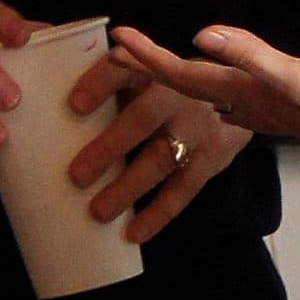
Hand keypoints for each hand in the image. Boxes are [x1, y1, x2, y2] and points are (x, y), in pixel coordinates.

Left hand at [63, 54, 251, 247]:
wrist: (242, 92)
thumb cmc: (174, 86)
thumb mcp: (152, 71)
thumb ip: (114, 80)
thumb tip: (57, 102)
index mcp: (156, 67)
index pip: (126, 68)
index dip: (100, 83)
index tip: (74, 105)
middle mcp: (181, 92)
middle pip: (143, 119)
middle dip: (109, 147)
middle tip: (75, 176)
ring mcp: (200, 127)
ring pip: (162, 158)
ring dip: (128, 187)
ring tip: (98, 212)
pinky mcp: (214, 157)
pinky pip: (184, 189)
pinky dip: (158, 214)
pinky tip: (133, 232)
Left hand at [111, 25, 299, 183]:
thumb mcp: (297, 75)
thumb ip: (249, 55)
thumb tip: (201, 35)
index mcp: (243, 91)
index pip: (179, 74)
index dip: (144, 57)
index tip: (114, 39)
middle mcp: (245, 105)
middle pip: (183, 86)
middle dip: (147, 71)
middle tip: (116, 53)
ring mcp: (262, 112)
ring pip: (203, 98)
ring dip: (175, 84)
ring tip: (153, 71)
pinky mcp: (281, 112)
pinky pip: (230, 103)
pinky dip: (212, 93)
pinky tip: (219, 97)